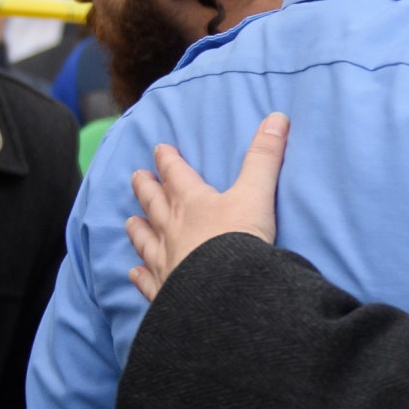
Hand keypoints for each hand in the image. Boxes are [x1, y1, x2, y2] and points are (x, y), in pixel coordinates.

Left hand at [124, 113, 287, 301]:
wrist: (225, 291)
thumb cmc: (238, 239)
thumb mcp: (256, 193)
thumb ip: (265, 157)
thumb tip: (277, 117)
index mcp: (192, 202)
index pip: (176, 175)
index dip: (168, 160)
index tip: (159, 149)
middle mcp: (172, 229)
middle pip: (154, 204)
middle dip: (146, 188)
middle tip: (137, 177)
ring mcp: (165, 261)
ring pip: (146, 240)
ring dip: (138, 229)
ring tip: (131, 221)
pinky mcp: (165, 290)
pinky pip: (148, 280)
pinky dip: (140, 275)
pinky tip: (134, 272)